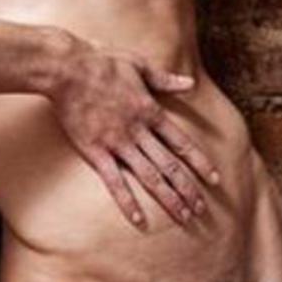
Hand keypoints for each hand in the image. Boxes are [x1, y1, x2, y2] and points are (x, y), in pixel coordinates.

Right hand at [47, 35, 219, 227]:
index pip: (181, 142)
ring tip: (183, 218)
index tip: (214, 179)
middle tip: (201, 210)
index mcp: (150, 110)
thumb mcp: (138, 64)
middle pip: (169, 165)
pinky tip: (139, 219)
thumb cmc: (102, 61)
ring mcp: (117, 143)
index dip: (199, 163)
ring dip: (168, 198)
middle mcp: (138, 130)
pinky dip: (127, 202)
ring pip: (149, 177)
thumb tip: (190, 84)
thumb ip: (164, 79)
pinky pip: (114, 181)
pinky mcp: (95, 151)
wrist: (67, 69)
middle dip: (188, 189)